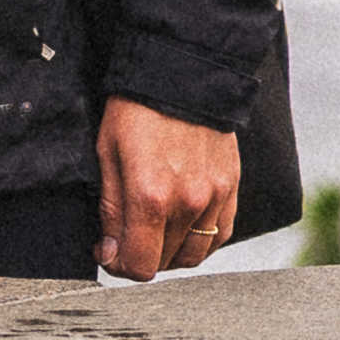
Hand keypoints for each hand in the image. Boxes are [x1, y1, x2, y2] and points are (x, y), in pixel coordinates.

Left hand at [100, 99, 240, 279]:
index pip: (140, 266)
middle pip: (165, 263)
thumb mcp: (107, 154)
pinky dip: (199, 240)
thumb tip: (110, 253)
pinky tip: (182, 225)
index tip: (109, 251)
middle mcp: (188, 203)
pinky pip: (220, 236)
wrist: (182, 72)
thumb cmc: (136, 110)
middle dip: (140, 255)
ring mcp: (214, 198)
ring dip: (170, 252)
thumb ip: (110, 211)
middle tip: (126, 236)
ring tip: (154, 231)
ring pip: (193, 256)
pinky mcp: (231, 189)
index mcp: (151, 196)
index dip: (119, 265)